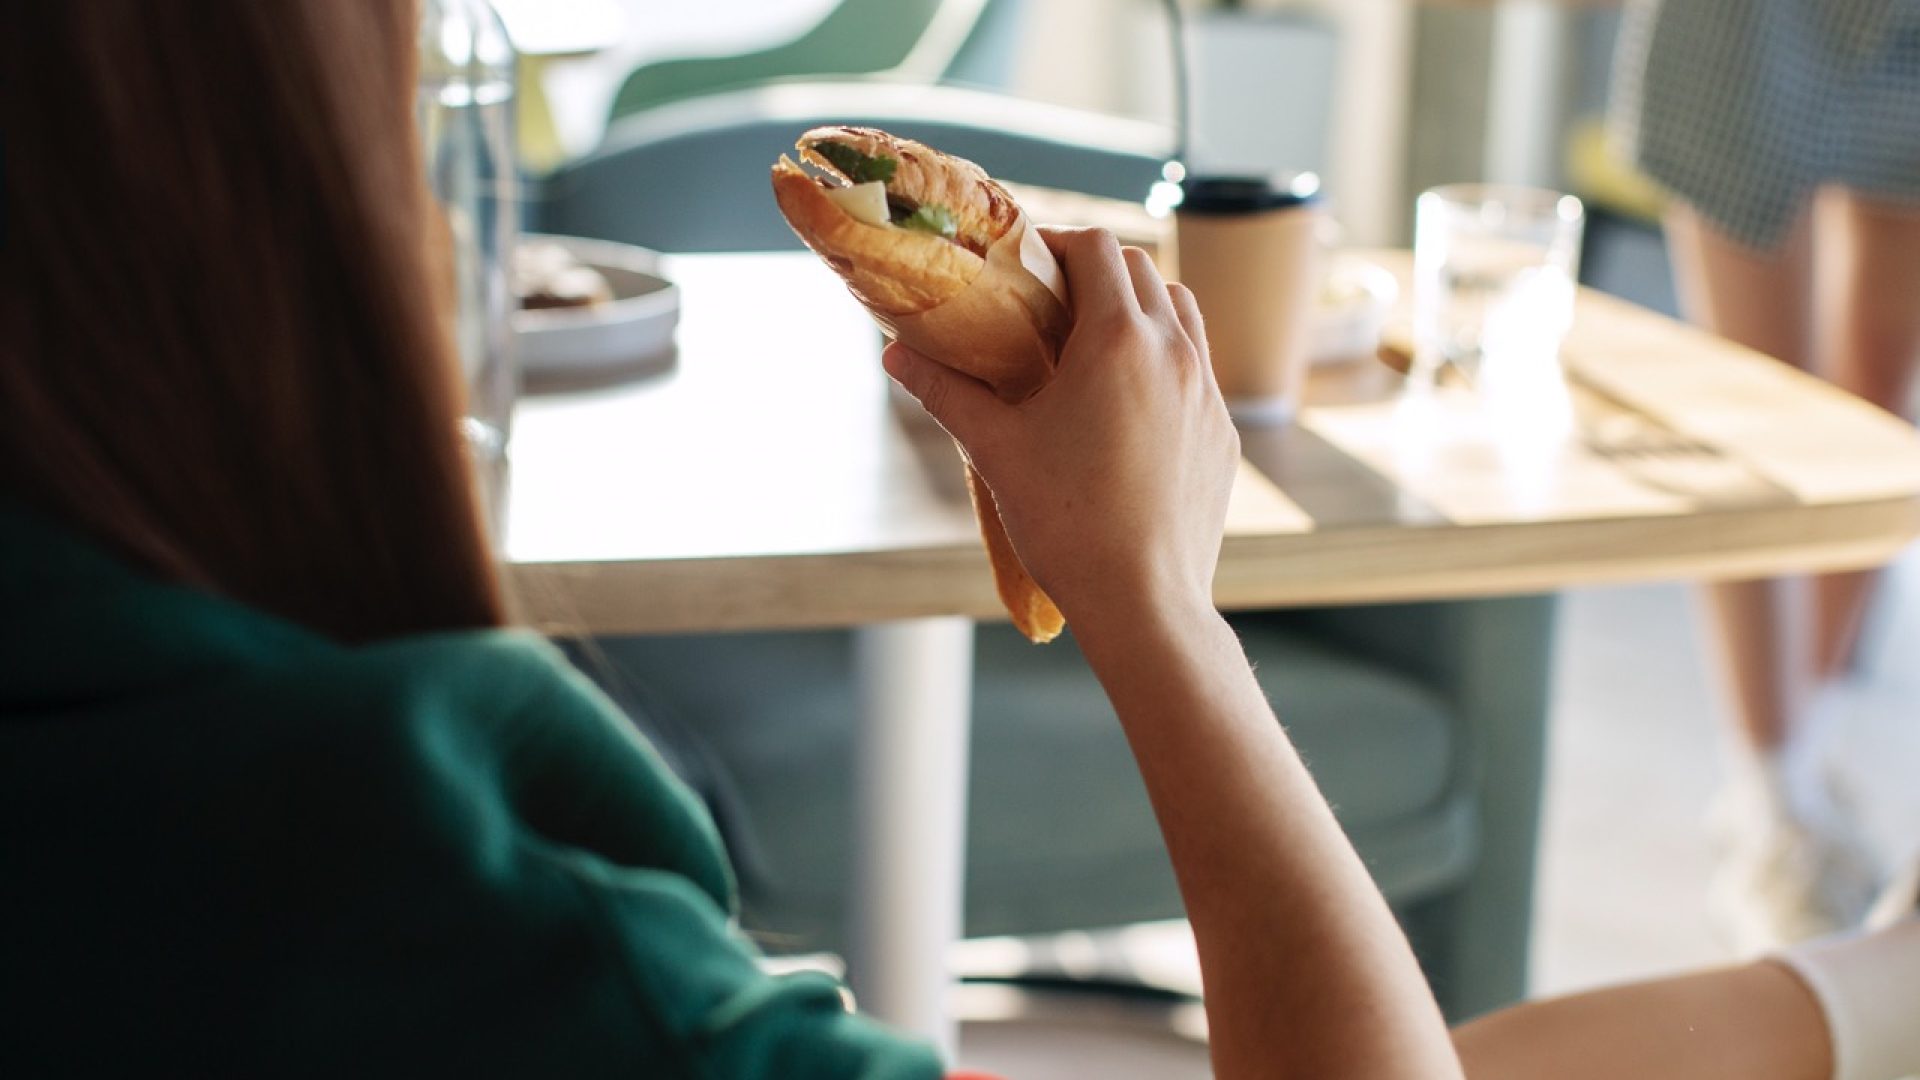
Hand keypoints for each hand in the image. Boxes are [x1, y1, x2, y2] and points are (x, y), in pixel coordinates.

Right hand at [883, 227, 1238, 631]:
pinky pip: (1198, 367)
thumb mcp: (996, 449)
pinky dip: (1165, 358)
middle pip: (1142, 268)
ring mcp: (1206, 391)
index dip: (1058, 244)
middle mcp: (1173, 351)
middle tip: (1050, 303)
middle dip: (1096, 271)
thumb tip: (895, 355)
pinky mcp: (1222, 431)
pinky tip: (1128, 400)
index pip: (1098, 247)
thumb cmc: (1065, 523)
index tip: (1026, 269)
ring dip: (1140, 307)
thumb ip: (946, 391)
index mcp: (1118, 340)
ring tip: (1094, 343)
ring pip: (1182, 311)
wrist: (1144, 600)